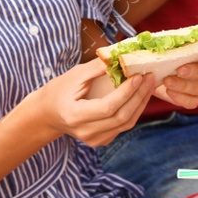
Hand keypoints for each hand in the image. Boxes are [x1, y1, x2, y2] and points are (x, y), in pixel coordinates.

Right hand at [30, 60, 154, 146]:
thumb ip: (98, 67)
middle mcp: (85, 132)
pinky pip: (123, 126)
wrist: (47, 114)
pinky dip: (135, 110)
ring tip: (149, 84)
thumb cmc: (59, 90)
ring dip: (141, 103)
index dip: (126, 92)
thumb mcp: (75, 75)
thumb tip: (122, 56)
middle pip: (121, 117)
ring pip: (126, 123)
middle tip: (150, 77)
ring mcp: (94, 140)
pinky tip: (140, 95)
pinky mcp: (101, 140)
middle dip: (139, 96)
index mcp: (75, 116)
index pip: (107, 107)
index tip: (138, 76)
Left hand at [153, 45, 197, 108]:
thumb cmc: (158, 53)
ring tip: (167, 80)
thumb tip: (161, 40)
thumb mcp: (162, 44)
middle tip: (180, 69)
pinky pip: (193, 102)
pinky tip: (169, 91)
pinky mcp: (189, 98)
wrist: (148, 71)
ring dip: (184, 85)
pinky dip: (181, 98)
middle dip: (196, 70)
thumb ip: (168, 40)